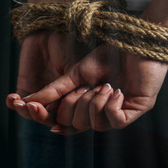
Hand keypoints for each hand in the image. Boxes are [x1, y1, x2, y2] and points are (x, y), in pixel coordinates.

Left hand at [6, 31, 88, 123]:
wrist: (50, 30)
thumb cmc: (68, 47)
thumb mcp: (72, 68)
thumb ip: (68, 89)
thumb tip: (63, 109)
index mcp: (72, 98)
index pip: (66, 118)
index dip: (59, 122)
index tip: (52, 117)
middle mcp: (56, 100)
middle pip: (47, 118)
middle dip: (39, 115)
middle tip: (33, 107)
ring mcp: (40, 95)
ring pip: (32, 113)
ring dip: (25, 111)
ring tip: (21, 103)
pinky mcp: (25, 88)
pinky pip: (17, 102)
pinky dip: (13, 103)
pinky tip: (12, 98)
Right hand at [22, 43, 167, 133]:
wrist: (135, 42)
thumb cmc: (110, 55)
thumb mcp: (78, 72)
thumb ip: (57, 88)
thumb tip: (30, 101)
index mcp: (89, 106)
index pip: (66, 122)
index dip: (51, 118)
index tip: (34, 109)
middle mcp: (103, 113)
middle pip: (77, 125)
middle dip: (76, 104)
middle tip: (86, 86)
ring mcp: (120, 113)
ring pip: (96, 126)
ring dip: (95, 103)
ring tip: (104, 85)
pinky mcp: (137, 110)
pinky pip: (117, 122)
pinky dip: (111, 107)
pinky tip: (116, 91)